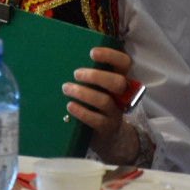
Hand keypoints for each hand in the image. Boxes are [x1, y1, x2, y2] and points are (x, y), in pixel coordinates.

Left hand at [63, 47, 139, 164]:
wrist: (108, 137)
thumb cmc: (97, 105)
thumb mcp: (98, 88)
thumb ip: (89, 76)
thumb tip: (65, 60)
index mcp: (119, 80)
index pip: (124, 63)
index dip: (111, 56)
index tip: (92, 53)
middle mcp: (121, 96)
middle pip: (118, 82)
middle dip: (96, 76)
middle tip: (76, 73)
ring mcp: (115, 113)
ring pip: (104, 101)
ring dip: (83, 93)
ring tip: (66, 88)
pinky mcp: (107, 128)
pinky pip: (97, 120)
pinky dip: (82, 112)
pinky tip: (70, 106)